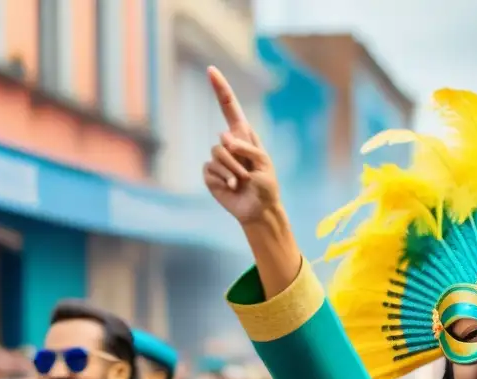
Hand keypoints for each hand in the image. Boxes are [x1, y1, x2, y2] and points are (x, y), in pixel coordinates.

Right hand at [204, 66, 279, 223]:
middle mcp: (228, 144)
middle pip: (222, 141)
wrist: (259, 210)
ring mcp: (218, 159)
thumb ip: (246, 146)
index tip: (211, 70)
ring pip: (217, 155)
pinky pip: (211, 170)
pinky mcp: (210, 174)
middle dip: (237, 158)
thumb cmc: (266, 186)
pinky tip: (233, 187)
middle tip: (249, 174)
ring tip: (243, 181)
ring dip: (233, 171)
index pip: (230, 108)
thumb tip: (222, 137)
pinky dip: (224, 179)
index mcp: (243, 136)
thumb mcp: (263, 162)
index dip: (220, 89)